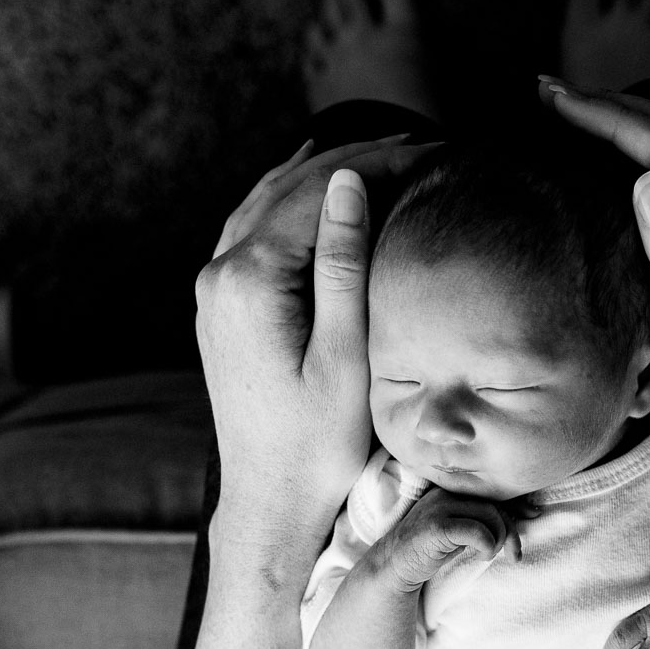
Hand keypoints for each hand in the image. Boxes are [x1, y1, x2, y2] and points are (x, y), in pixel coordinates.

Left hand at [195, 134, 437, 548]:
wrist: (272, 503)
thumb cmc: (319, 445)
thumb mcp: (346, 355)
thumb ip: (344, 265)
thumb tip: (349, 183)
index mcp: (249, 281)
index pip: (319, 192)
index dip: (380, 163)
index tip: (435, 152)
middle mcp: (219, 274)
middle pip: (291, 188)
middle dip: (357, 160)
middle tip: (421, 145)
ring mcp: (214, 289)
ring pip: (269, 201)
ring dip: (325, 175)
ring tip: (385, 154)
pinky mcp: (221, 306)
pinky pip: (254, 228)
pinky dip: (291, 200)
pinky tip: (317, 187)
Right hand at [381, 487, 524, 589]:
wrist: (395, 565)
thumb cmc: (431, 548)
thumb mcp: (459, 528)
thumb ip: (482, 517)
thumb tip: (523, 514)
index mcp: (451, 488)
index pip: (491, 490)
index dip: (516, 502)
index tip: (534, 514)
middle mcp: (445, 492)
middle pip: (494, 503)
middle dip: (511, 530)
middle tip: (514, 554)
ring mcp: (439, 507)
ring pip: (489, 515)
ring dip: (498, 540)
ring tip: (489, 554)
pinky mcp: (436, 527)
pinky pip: (477, 532)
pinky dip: (487, 546)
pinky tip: (482, 556)